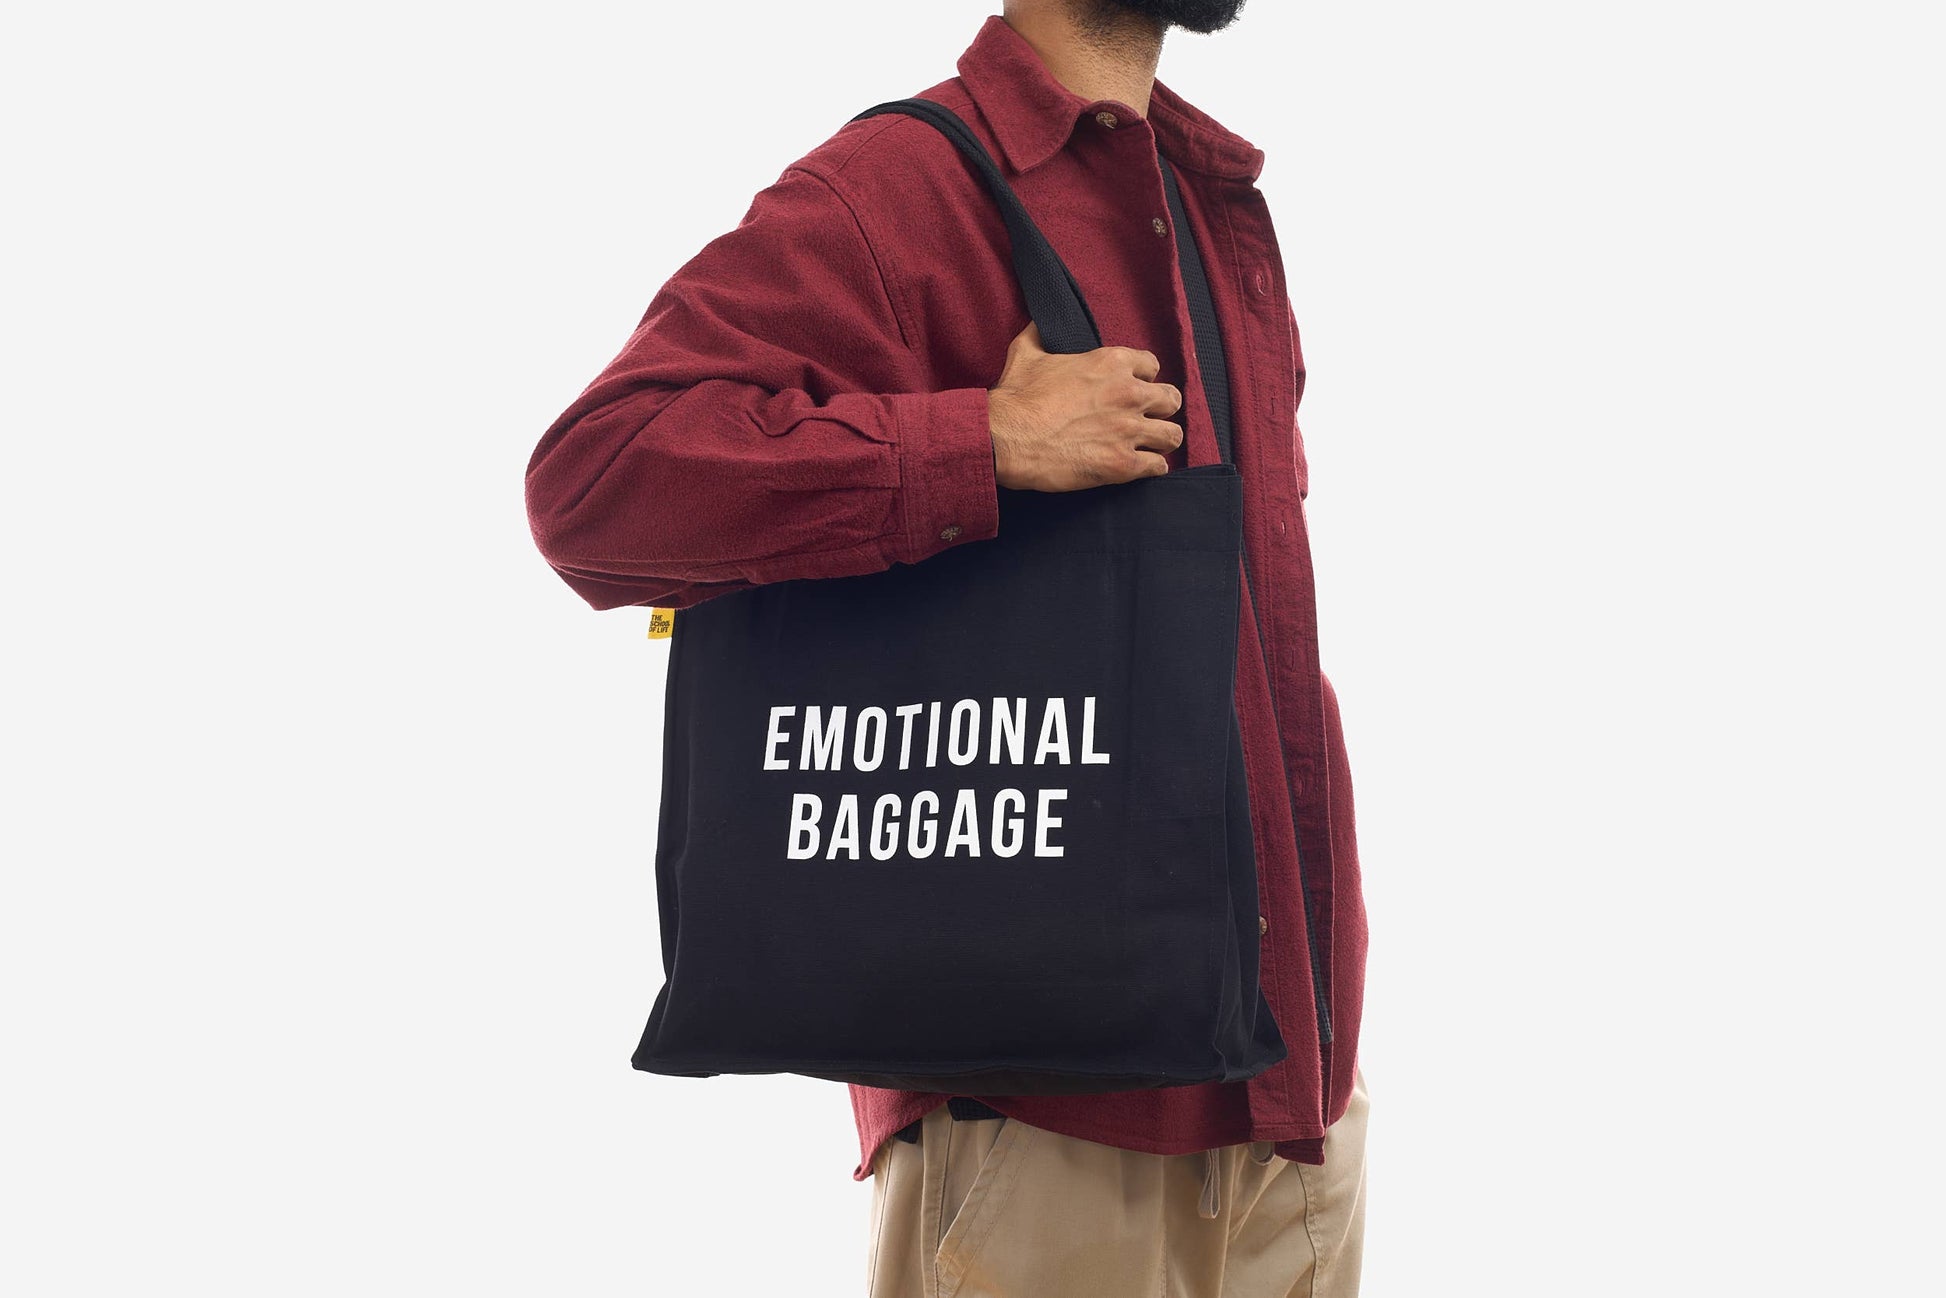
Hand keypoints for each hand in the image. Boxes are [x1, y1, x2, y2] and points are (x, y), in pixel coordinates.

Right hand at [986, 321, 1184, 490]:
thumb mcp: (1025, 353)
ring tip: (1150, 446)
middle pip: (1170, 400)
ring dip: (1161, 440)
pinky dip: (1152, 468)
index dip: (1143, 378)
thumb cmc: (1016, 397)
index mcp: (1111, 362)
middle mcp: (1128, 393)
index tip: (1134, 388)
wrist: (1005, 438)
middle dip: (1161, 409)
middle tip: (1146, 419)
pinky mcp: (1123, 464)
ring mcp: (1128, 430)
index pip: (1151, 365)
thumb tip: (1036, 322)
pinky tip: (1142, 467)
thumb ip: (1039, 334)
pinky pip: (1158, 466)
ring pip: (1172, 436)